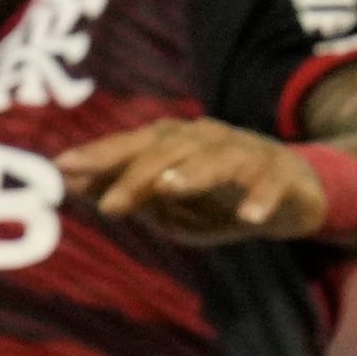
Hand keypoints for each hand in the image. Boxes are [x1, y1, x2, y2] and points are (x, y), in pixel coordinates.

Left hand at [58, 118, 339, 245]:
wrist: (293, 194)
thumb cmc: (219, 199)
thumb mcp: (169, 205)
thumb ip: (128, 193)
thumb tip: (73, 187)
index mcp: (176, 142)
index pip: (132, 143)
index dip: (99, 154)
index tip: (62, 167)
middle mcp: (207, 138)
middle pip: (168, 148)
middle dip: (136, 174)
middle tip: (110, 206)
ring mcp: (246, 151)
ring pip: (217, 157)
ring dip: (192, 173)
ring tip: (168, 188)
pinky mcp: (282, 172)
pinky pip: (270, 183)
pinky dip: (259, 198)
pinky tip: (248, 217)